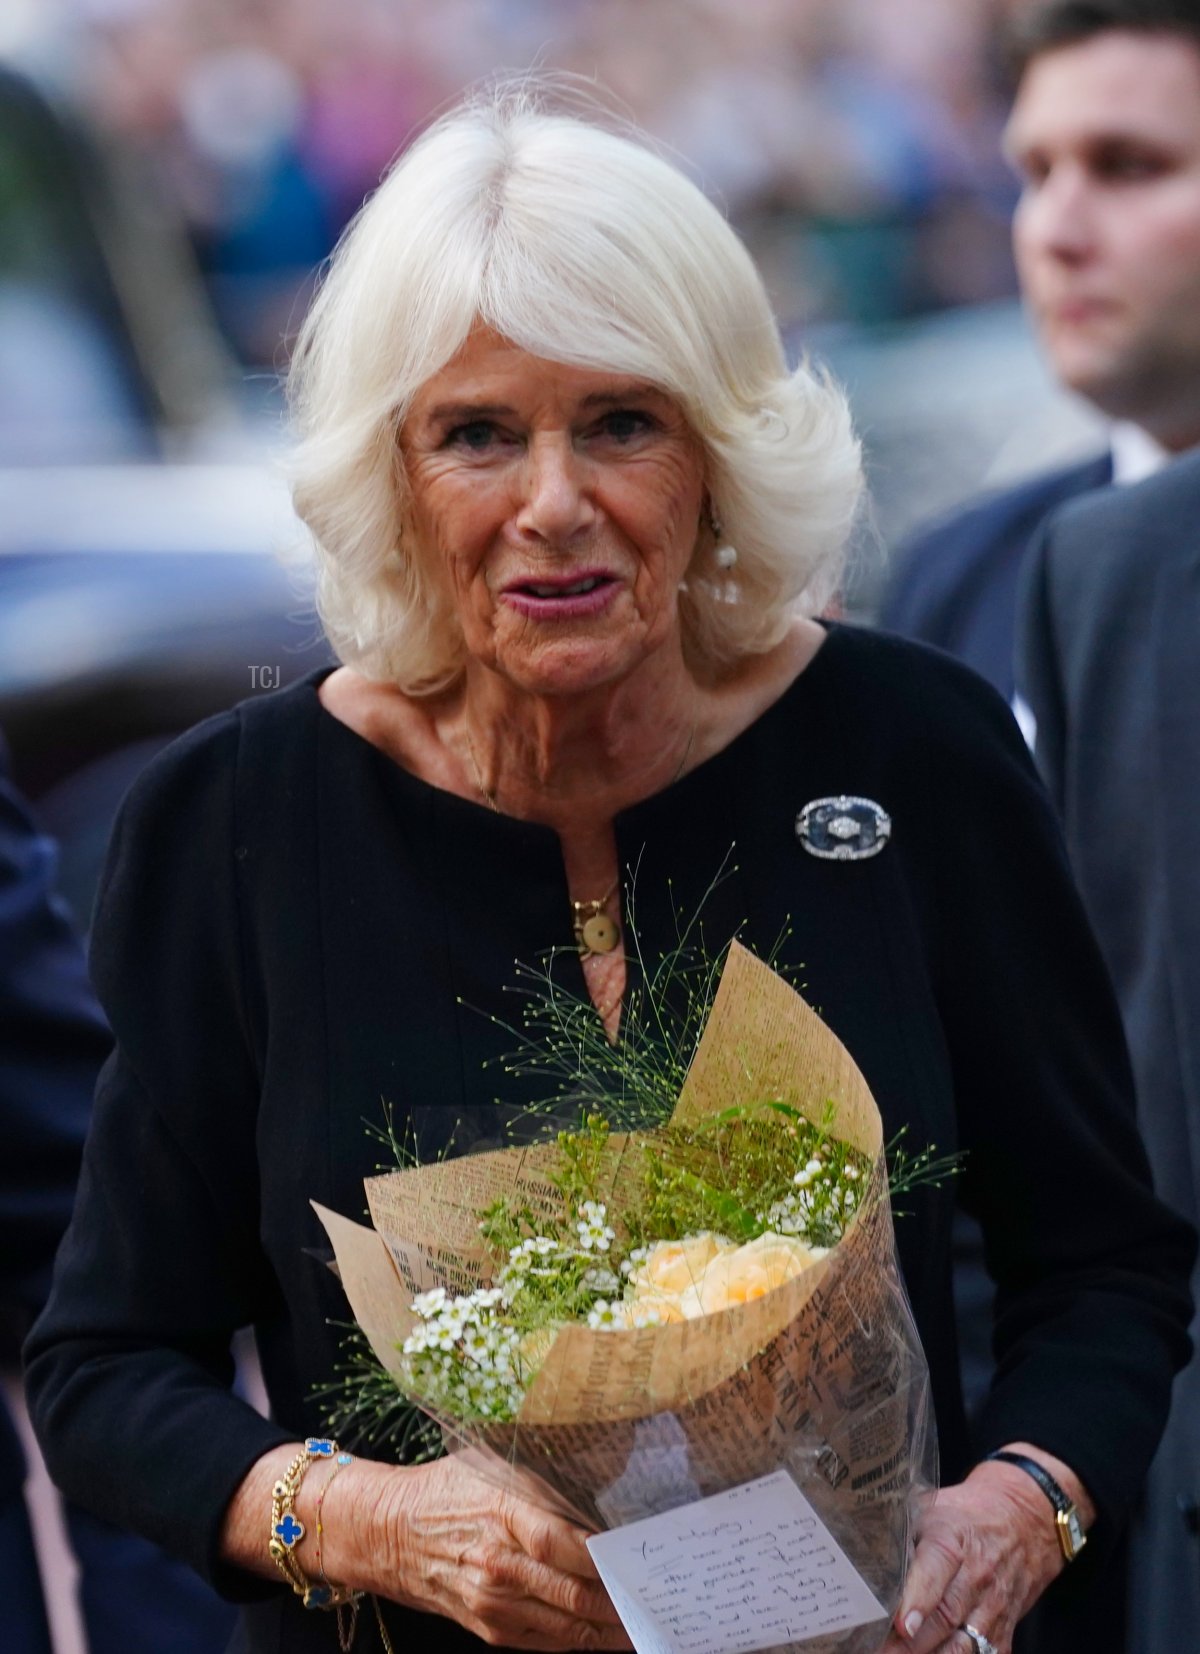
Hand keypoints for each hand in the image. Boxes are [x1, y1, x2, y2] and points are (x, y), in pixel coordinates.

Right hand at [377, 1453, 632, 1649]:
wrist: (388, 1533)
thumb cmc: (448, 1489)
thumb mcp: (494, 1466)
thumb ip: (545, 1491)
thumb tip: (597, 1514)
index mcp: (503, 1514)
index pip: (568, 1545)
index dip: (609, 1560)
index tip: (641, 1561)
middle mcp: (499, 1565)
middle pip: (574, 1594)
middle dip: (621, 1603)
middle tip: (657, 1600)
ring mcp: (493, 1603)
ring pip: (566, 1627)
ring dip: (608, 1631)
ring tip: (643, 1625)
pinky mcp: (487, 1627)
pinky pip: (545, 1642)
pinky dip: (579, 1641)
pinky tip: (604, 1636)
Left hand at [880, 1458, 1071, 1653]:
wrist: (1024, 1523)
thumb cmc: (964, 1517)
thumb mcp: (930, 1510)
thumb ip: (898, 1532)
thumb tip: (858, 1550)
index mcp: (952, 1537)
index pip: (936, 1568)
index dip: (919, 1598)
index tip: (901, 1623)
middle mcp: (976, 1575)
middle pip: (945, 1617)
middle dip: (910, 1644)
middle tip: (877, 1651)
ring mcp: (992, 1606)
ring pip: (963, 1645)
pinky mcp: (1003, 1630)